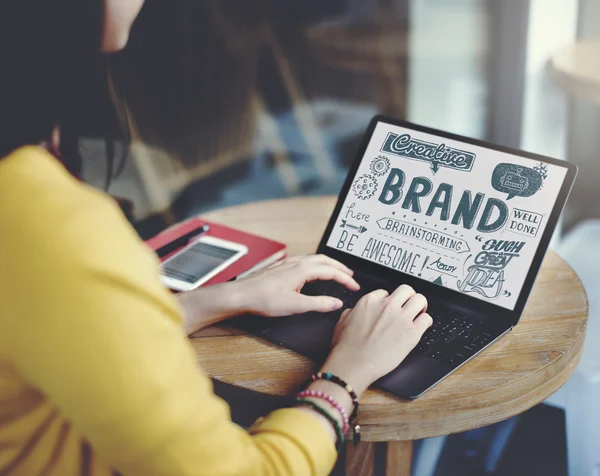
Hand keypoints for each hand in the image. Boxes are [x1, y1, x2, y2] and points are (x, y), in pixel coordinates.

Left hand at [234, 254, 359, 316]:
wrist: (241, 295)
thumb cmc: (264, 299)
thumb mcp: (296, 305)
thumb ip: (319, 304)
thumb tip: (336, 303)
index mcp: (303, 270)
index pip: (331, 271)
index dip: (345, 279)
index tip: (354, 287)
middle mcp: (296, 263)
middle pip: (325, 260)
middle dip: (340, 267)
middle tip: (350, 276)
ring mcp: (287, 263)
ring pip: (314, 258)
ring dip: (328, 264)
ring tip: (335, 271)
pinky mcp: (280, 267)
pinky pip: (304, 260)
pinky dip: (316, 264)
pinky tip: (311, 270)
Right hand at [320, 285, 431, 396]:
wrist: (354, 363)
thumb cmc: (346, 347)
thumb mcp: (342, 321)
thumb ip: (352, 311)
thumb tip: (355, 311)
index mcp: (370, 301)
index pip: (386, 292)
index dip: (389, 301)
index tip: (390, 308)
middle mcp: (387, 306)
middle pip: (407, 290)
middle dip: (408, 298)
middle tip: (408, 306)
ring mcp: (401, 318)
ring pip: (420, 299)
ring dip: (420, 306)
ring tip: (418, 314)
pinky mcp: (412, 333)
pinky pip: (427, 319)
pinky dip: (425, 322)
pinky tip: (421, 327)